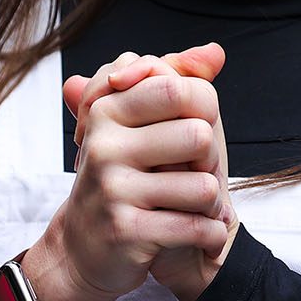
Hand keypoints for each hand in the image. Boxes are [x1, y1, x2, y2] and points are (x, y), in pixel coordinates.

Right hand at [22, 50, 230, 300]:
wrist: (84, 249)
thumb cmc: (125, 178)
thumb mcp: (143, 125)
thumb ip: (177, 80)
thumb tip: (216, 51)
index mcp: (108, 109)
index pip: (181, 89)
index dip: (204, 114)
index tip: (191, 134)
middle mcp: (105, 145)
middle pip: (199, 135)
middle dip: (210, 162)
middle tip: (195, 177)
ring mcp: (112, 188)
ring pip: (205, 186)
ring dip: (212, 204)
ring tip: (194, 210)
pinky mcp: (125, 231)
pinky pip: (197, 227)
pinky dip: (210, 235)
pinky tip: (201, 237)